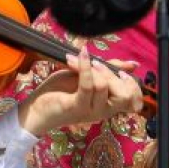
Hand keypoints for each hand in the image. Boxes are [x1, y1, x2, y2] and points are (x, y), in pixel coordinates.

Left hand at [16, 46, 143, 135]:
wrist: (35, 109)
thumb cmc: (61, 92)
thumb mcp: (88, 77)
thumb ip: (107, 71)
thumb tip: (133, 64)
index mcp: (108, 106)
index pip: (133, 99)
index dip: (133, 85)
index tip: (121, 72)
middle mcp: (103, 111)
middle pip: (124, 94)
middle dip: (113, 74)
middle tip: (96, 63)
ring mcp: (90, 110)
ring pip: (104, 86)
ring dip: (94, 68)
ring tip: (82, 58)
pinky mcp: (76, 106)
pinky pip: (88, 85)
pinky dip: (85, 67)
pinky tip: (80, 55)